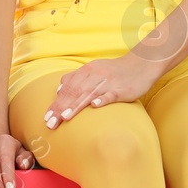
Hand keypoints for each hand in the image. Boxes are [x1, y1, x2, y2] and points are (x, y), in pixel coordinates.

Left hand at [43, 55, 158, 128]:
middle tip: (51, 123)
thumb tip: (58, 90)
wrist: (141, 64)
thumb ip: (75, 79)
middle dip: (61, 108)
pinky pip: (111, 94)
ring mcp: (109, 82)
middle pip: (75, 92)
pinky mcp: (122, 89)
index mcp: (86, 72)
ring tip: (65, 117)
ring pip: (90, 94)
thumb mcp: (93, 70)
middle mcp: (95, 76)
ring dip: (76, 105)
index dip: (56, 103)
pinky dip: (103, 99)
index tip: (46, 117)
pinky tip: (95, 106)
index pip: (67, 89)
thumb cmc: (114, 71)